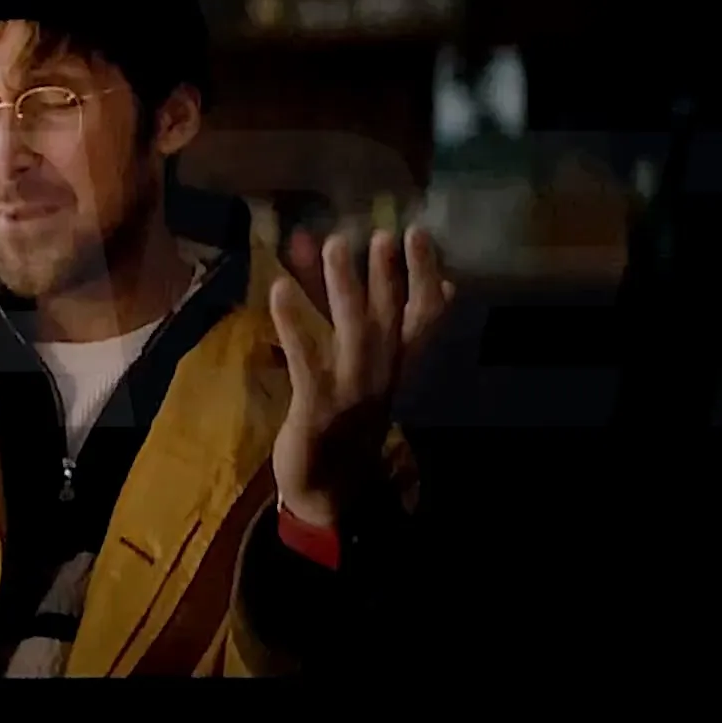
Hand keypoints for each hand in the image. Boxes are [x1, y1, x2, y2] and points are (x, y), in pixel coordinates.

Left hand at [269, 226, 451, 529]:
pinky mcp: (316, 407)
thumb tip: (443, 283)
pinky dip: (294, 325)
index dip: (423, 274)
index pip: (422, 316)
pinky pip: (307, 361)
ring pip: (354, 333)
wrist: (329, 490)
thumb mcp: (374, 371)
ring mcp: (350, 392)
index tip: (420, 232)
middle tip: (383, 231)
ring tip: (333, 245)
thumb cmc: (349, 421)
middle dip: (388, 275)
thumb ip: (390, 324)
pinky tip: (278, 290)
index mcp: (396, 365)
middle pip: (389, 319)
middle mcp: (381, 375)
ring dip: (344, 288)